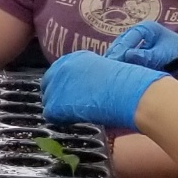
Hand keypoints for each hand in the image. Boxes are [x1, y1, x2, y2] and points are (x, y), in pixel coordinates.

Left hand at [42, 51, 169, 129]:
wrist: (130, 93)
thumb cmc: (128, 84)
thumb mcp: (105, 71)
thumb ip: (90, 77)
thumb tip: (88, 88)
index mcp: (76, 57)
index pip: (58, 72)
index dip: (64, 86)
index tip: (71, 95)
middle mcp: (62, 67)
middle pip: (48, 85)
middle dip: (58, 96)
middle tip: (71, 107)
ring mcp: (57, 85)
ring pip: (48, 100)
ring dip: (60, 108)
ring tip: (77, 114)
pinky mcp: (56, 103)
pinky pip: (50, 115)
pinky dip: (61, 119)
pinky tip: (75, 120)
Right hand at [104, 20, 177, 69]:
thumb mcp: (164, 56)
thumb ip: (146, 56)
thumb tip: (125, 56)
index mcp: (146, 29)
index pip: (126, 39)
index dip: (118, 52)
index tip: (111, 64)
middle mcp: (141, 37)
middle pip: (121, 47)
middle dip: (115, 58)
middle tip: (107, 72)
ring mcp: (141, 48)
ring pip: (124, 56)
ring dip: (119, 65)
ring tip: (111, 76)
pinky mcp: (143, 60)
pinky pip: (130, 64)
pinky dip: (126, 69)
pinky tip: (121, 78)